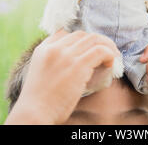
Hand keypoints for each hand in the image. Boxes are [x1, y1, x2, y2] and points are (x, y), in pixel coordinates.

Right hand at [5, 30, 119, 124]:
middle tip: (107, 51)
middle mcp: (54, 48)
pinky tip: (110, 63)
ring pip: (93, 40)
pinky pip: (100, 51)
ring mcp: (66, 55)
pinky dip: (109, 54)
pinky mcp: (77, 65)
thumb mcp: (40, 74)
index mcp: (43, 49)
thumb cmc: (39, 102)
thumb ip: (53, 63)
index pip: (65, 33)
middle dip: (97, 41)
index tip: (89, 50)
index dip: (81, 40)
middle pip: (82, 35)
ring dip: (107, 46)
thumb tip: (74, 63)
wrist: (34, 114)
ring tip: (113, 56)